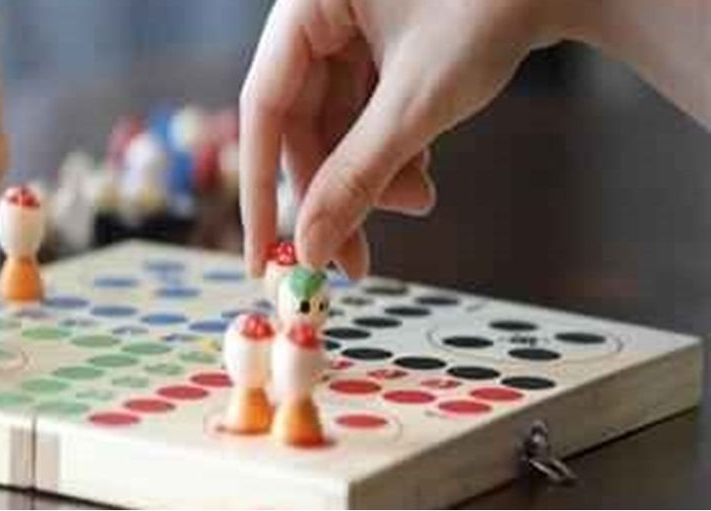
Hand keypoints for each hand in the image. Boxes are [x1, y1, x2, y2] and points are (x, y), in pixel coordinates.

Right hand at [239, 0, 572, 277]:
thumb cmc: (496, 10)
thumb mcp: (418, 102)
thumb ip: (358, 175)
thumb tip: (311, 248)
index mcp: (306, 2)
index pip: (263, 107)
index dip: (261, 188)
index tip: (264, 256)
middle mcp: (318, 13)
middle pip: (301, 125)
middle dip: (337, 191)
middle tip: (355, 258)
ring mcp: (350, 28)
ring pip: (336, 127)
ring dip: (371, 176)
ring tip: (421, 200)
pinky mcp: (379, 46)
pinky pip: (364, 114)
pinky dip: (389, 151)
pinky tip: (422, 171)